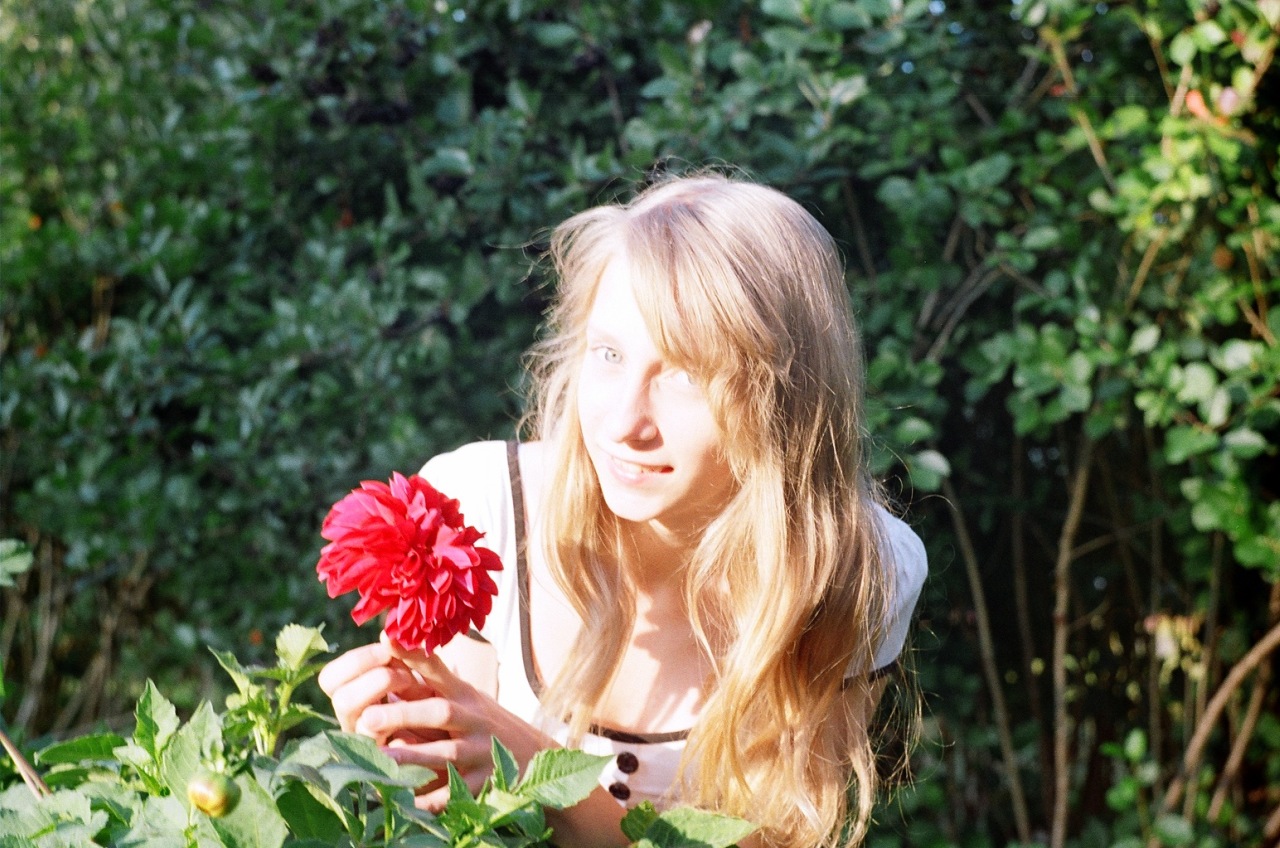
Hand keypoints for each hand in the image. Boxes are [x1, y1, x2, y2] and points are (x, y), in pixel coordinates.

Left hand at [318, 634, 554, 811]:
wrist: (534, 755)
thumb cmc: (483, 722)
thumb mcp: (464, 695)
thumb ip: (429, 678)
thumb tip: (388, 640)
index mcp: (464, 695)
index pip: (437, 670)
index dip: (414, 655)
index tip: (387, 639)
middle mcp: (474, 719)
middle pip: (441, 713)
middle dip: (406, 714)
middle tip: (368, 717)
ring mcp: (481, 751)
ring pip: (446, 754)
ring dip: (413, 758)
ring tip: (380, 760)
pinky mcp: (484, 782)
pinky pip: (456, 793)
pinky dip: (433, 799)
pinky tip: (408, 802)